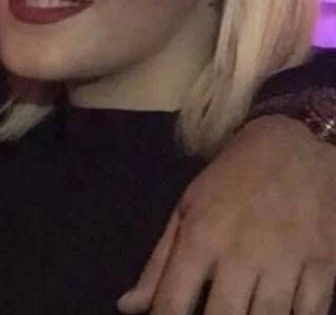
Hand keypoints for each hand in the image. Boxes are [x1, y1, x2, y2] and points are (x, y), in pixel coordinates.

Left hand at [118, 116, 335, 314]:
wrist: (295, 147)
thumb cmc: (232, 181)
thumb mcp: (187, 210)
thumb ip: (159, 264)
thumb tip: (128, 307)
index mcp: (201, 237)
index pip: (173, 302)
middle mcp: (242, 253)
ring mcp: (288, 260)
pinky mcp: (325, 264)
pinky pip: (311, 314)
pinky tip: (281, 314)